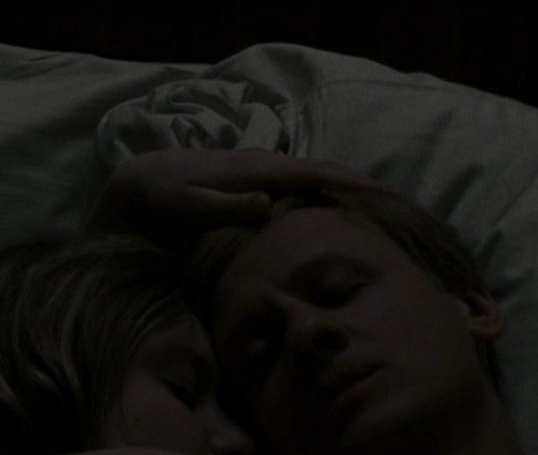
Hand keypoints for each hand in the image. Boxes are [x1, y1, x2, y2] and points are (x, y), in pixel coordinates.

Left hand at [86, 147, 382, 237]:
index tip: (384, 194)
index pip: (314, 175)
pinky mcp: (253, 179)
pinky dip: (321, 190)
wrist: (140, 182)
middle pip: (322, 171)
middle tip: (397, 202)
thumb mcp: (189, 206)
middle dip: (359, 183)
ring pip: (311, 176)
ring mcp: (259, 170)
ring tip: (375, 205)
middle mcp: (263, 165)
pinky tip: (331, 205)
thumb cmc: (163, 200)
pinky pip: (297, 183)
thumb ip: (227, 206)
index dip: (350, 184)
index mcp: (256, 171)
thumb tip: (268, 203)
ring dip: (342, 187)